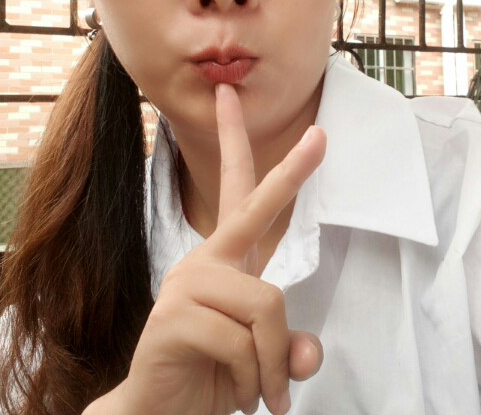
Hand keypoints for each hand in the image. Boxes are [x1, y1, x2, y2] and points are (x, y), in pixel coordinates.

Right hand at [91, 84, 325, 414]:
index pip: (234, 190)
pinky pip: (243, 341)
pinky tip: (237, 393)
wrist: (157, 413)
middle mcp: (205, 260)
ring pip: (267, 303)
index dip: (235, 142)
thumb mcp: (261, 358)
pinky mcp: (174, 316)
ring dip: (272, 362)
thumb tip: (310, 355)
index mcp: (225, 258)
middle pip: (251, 207)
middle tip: (323, 136)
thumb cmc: (212, 373)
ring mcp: (187, 283)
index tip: (232, 98)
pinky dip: (255, 379)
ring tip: (259, 389)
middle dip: (291, 170)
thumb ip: (288, 347)